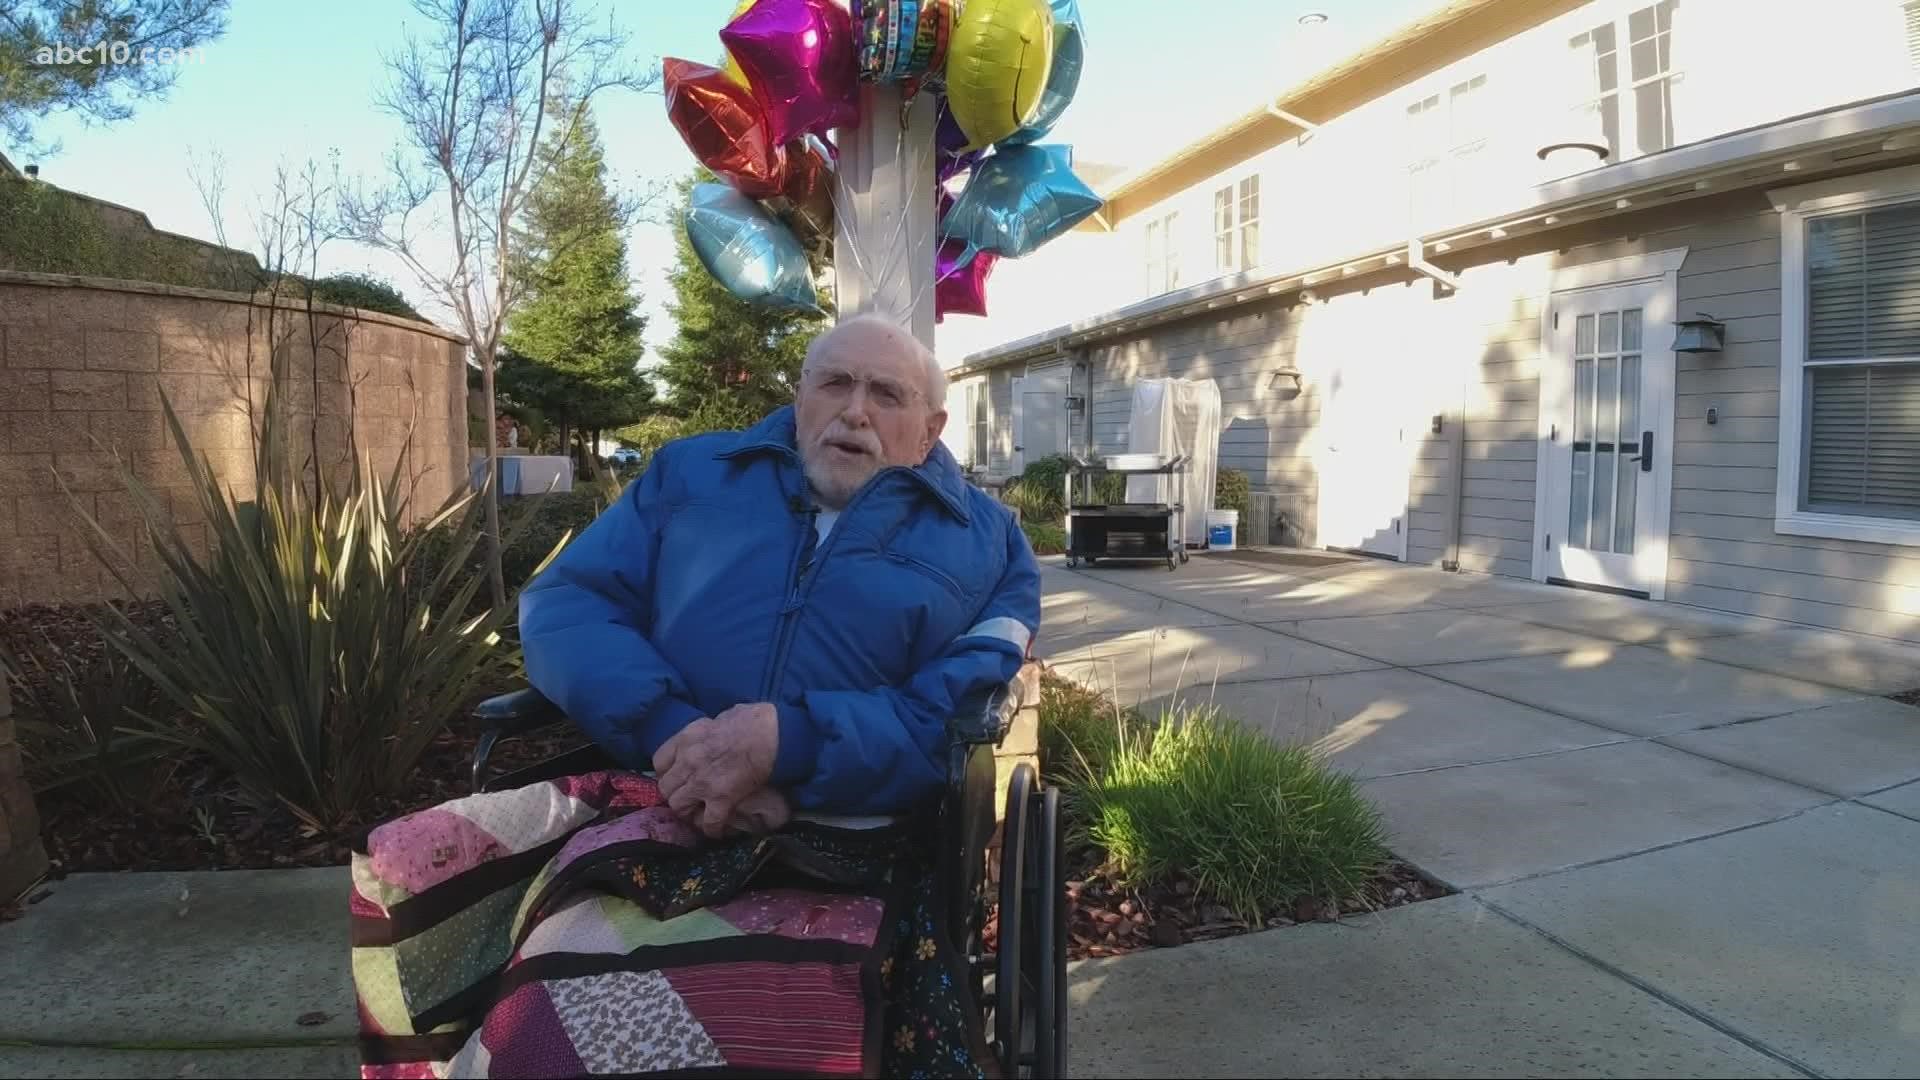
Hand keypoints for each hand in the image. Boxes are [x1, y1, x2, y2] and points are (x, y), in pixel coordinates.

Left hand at [654, 702, 779, 837]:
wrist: (771, 732)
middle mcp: (687, 761)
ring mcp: (701, 782)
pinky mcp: (721, 798)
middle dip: (675, 794)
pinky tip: (718, 830)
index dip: (667, 772)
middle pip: (665, 787)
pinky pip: (708, 822)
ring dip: (688, 812)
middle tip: (688, 798)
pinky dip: (712, 828)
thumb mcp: (718, 717)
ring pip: (678, 806)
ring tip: (699, 814)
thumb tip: (711, 735)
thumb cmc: (751, 719)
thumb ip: (706, 731)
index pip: (660, 761)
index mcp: (687, 738)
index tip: (677, 776)